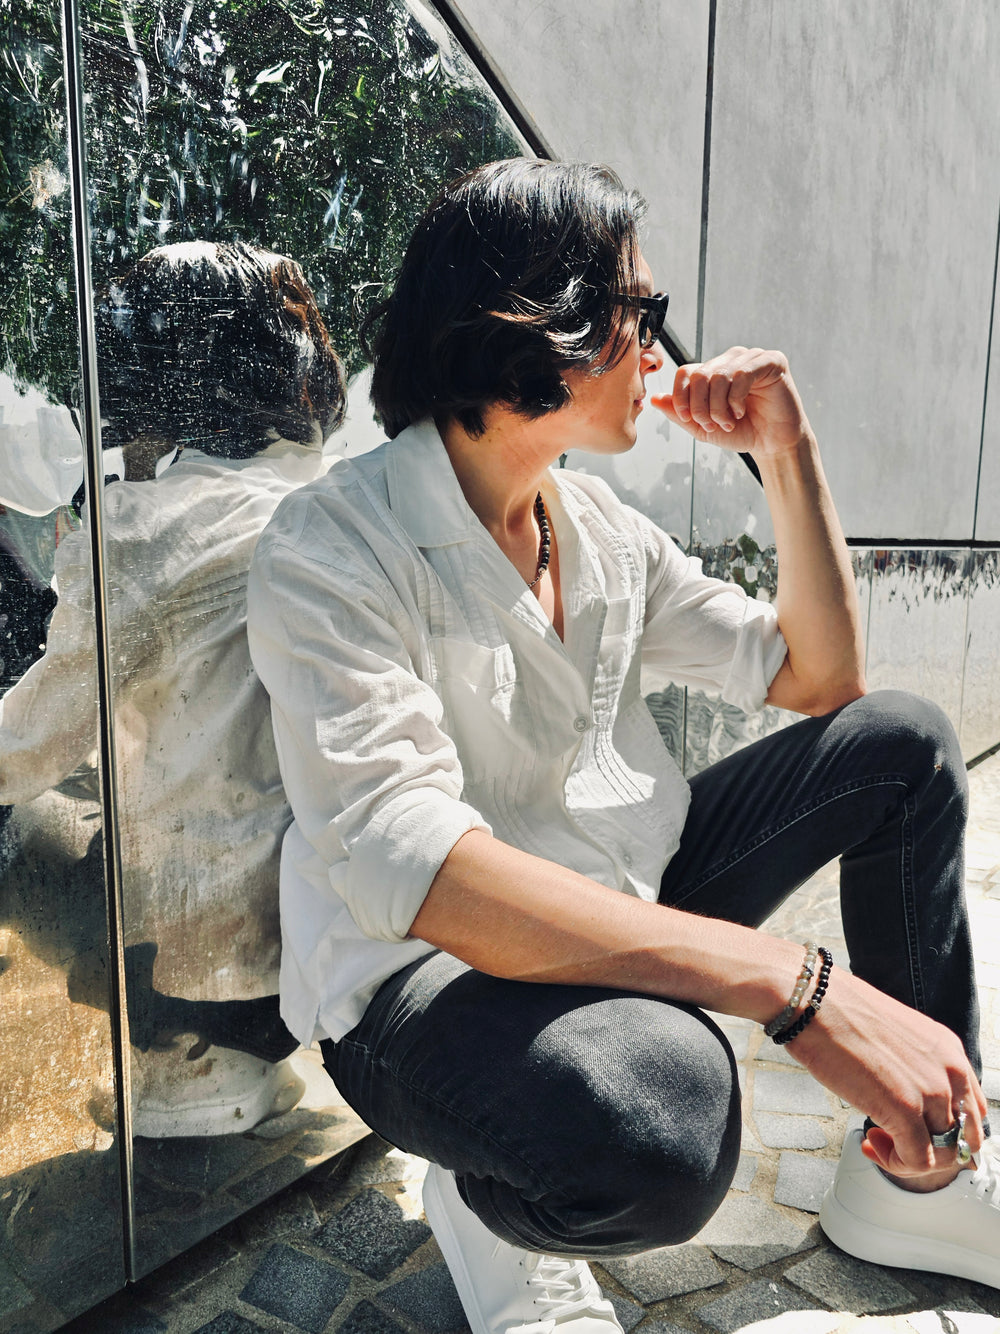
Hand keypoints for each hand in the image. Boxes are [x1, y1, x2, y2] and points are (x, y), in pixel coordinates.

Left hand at [651, 346, 812, 459]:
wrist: (772, 444)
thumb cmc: (741, 432)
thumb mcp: (703, 427)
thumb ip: (679, 413)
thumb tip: (654, 398)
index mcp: (713, 371)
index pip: (685, 372)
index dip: (681, 398)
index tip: (690, 420)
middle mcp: (730, 359)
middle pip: (699, 375)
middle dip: (700, 407)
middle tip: (713, 425)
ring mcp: (751, 357)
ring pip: (719, 376)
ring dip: (718, 407)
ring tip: (729, 422)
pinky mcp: (771, 361)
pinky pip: (742, 374)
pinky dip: (735, 399)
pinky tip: (741, 412)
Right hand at [789, 967, 988, 1177]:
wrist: (813, 1002)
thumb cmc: (840, 1014)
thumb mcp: (896, 1038)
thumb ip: (915, 1068)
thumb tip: (911, 1100)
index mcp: (949, 1051)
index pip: (973, 1111)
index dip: (948, 1131)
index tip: (919, 1133)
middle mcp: (949, 1071)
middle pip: (966, 1139)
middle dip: (933, 1151)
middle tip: (900, 1143)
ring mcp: (929, 1090)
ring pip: (944, 1155)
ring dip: (910, 1158)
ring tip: (879, 1140)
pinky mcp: (904, 1108)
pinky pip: (917, 1160)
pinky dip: (895, 1163)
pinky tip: (871, 1142)